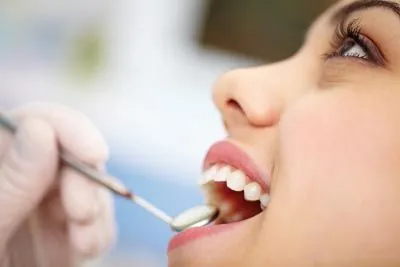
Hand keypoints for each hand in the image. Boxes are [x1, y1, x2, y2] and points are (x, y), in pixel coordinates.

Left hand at [0, 103, 115, 266]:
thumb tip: (40, 128)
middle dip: (86, 183)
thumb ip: (9, 183)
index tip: (95, 153)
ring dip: (97, 212)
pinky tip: (85, 247)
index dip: (68, 128)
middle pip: (72, 155)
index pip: (34, 121)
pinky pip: (98, 219)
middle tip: (82, 215)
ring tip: (84, 242)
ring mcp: (47, 204)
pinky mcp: (66, 230)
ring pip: (92, 187)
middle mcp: (26, 178)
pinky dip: (100, 231)